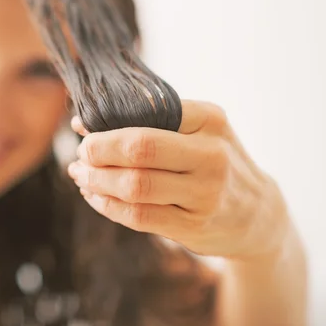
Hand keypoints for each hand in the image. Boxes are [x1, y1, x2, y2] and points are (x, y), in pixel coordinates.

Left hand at [67, 100, 289, 260]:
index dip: (106, 121)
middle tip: (81, 155)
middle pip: (139, 150)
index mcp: (209, 120)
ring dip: (96, 180)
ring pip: (134, 185)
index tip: (82, 127)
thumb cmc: (211, 161)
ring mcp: (205, 193)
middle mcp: (211, 154)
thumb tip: (81, 124)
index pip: (148, 112)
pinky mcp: (193, 225)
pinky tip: (94, 196)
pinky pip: (137, 216)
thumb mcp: (197, 131)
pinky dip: (107, 205)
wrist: (255, 213)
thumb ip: (148, 123)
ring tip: (80, 175)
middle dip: (97, 151)